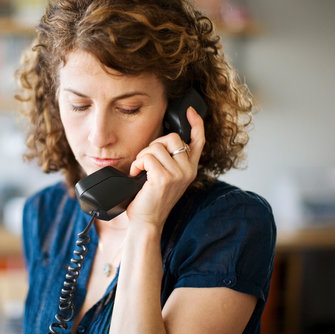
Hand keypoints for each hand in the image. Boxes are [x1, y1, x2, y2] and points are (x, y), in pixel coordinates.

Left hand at [127, 106, 204, 233]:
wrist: (147, 222)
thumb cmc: (151, 201)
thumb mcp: (166, 178)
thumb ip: (169, 161)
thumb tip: (160, 143)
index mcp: (190, 169)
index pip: (199, 141)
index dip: (196, 123)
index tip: (190, 111)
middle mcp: (188, 170)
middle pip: (172, 137)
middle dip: (154, 145)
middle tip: (146, 162)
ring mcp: (178, 174)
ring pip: (156, 147)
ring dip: (142, 157)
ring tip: (140, 171)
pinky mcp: (164, 178)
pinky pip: (147, 157)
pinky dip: (136, 164)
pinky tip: (136, 174)